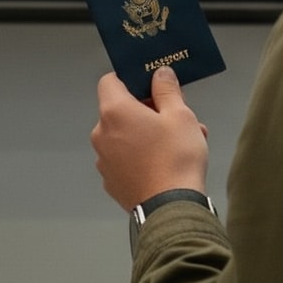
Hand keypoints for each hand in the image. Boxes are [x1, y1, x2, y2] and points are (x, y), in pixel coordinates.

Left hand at [91, 65, 209, 211]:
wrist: (171, 209)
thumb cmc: (176, 157)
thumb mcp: (180, 115)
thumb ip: (167, 89)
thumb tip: (160, 73)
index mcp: (114, 112)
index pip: (110, 81)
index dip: (131, 80)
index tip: (152, 87)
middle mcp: (101, 134)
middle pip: (119, 110)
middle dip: (147, 110)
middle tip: (175, 118)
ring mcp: (104, 160)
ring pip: (125, 136)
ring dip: (147, 134)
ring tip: (180, 144)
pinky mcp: (111, 182)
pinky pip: (124, 159)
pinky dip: (140, 156)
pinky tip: (165, 165)